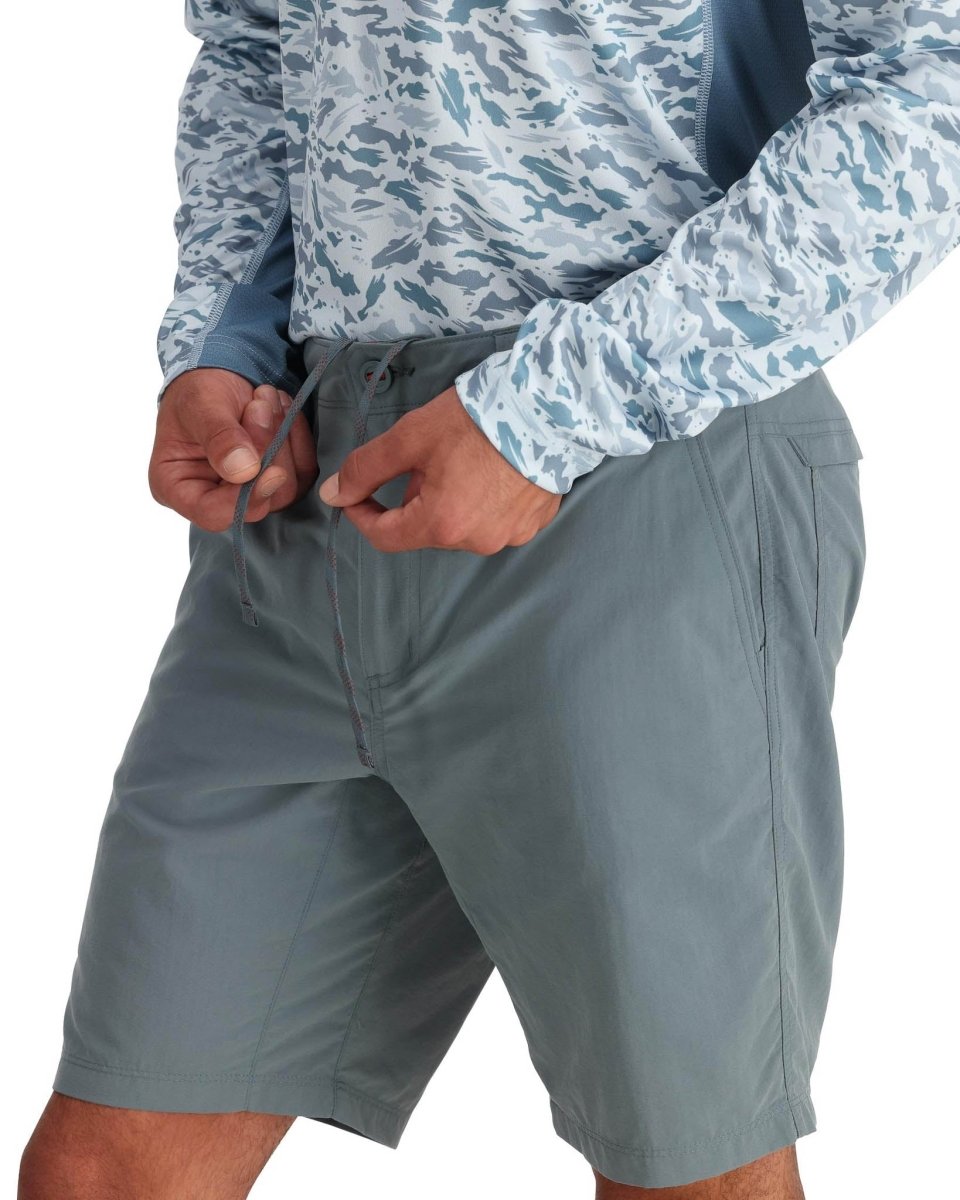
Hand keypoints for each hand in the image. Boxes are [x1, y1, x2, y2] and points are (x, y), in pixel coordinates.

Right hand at [149, 368, 317, 529]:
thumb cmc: (197, 391)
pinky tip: (283, 409)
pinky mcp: (277, 480)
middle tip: (261, 405)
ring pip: (285, 488)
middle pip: (257, 502)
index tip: (271, 470)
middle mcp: (213, 498)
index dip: (245, 499)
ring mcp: (249, 492)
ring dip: (282, 439)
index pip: (213, 514)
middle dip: (266, 451)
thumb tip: (243, 471)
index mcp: (178, 488)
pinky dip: (297, 438)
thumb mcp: (200, 405)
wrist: (218, 375)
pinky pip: (302, 472)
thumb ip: (220, 438)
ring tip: (267, 399)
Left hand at [317, 386, 561, 552]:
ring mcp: (510, 536)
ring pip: (462, 525)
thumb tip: (333, 496)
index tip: (357, 493)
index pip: (385, 537)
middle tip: (426, 459)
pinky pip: (496, 520)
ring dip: (451, 501)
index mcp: (442, 524)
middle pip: (427, 529)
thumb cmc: (477, 420)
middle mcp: (477, 542)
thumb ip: (366, 468)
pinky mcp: (534, 524)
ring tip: (464, 461)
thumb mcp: (411, 437)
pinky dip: (486, 502)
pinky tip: (494, 471)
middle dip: (416, 499)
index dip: (363, 515)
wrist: (550, 407)